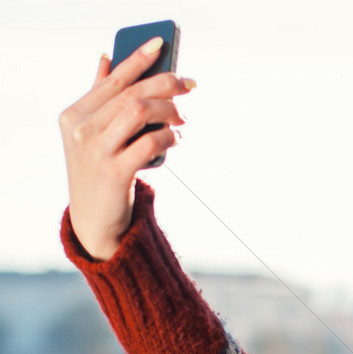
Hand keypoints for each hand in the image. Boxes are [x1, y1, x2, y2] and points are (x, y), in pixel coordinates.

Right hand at [59, 38, 194, 259]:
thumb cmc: (99, 174)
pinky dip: (168, 136)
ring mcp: (95, 151)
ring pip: (140, 112)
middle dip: (164, 84)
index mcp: (74, 115)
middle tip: (189, 84)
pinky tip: (176, 138)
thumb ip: (98, 98)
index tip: (161, 43)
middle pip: (130, 93)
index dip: (137, 59)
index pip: (111, 79)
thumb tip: (107, 58)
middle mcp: (80, 129)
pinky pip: (149, 143)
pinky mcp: (114, 172)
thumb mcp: (92, 135)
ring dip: (169, 110)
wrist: (95, 222)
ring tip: (183, 117)